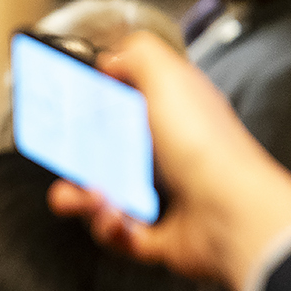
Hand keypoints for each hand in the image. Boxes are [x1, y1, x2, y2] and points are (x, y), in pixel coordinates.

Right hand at [46, 32, 290, 290]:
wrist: (229, 212)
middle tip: (65, 162)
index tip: (62, 114)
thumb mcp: (168, 77)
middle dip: (71, 162)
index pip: (116, 109)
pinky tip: (119, 219)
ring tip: (93, 198)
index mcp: (165, 119)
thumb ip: (137, 54)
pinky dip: (109, 229)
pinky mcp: (152, 236)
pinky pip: (113, 235)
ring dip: (83, 201)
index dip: (86, 111)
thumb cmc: (202, 146)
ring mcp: (157, 198)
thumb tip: (111, 58)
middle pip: (97, 157)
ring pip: (98, 200)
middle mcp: (162, 157)